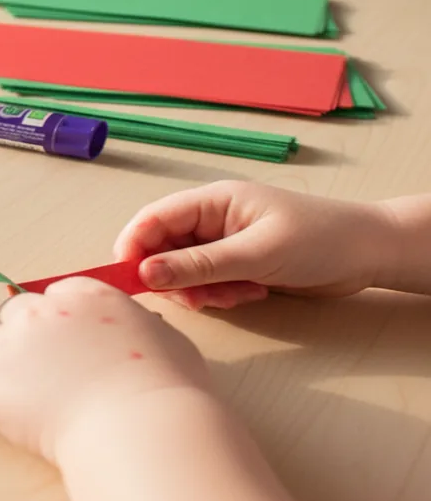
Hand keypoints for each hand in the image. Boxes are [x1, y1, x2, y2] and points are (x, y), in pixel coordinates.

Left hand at [0, 277, 211, 463]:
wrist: (140, 426)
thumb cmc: (167, 388)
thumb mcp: (166, 340)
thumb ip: (138, 325)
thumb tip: (134, 328)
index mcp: (83, 296)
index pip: (55, 294)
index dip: (61, 320)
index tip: (70, 344)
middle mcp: (39, 312)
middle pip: (13, 312)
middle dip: (23, 337)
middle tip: (43, 371)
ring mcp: (7, 348)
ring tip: (12, 389)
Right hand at [114, 181, 391, 309]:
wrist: (370, 253)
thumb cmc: (320, 240)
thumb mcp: (256, 254)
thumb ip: (199, 265)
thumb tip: (147, 274)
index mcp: (212, 200)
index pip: (154, 219)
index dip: (135, 248)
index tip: (131, 280)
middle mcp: (212, 218)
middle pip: (163, 248)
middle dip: (174, 277)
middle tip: (198, 300)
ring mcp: (224, 242)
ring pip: (184, 270)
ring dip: (201, 290)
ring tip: (236, 296)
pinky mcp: (237, 263)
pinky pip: (208, 282)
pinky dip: (220, 294)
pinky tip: (250, 294)